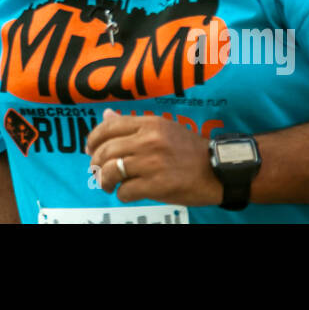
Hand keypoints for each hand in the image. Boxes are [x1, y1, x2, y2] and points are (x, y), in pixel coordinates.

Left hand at [86, 109, 223, 205]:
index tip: (90, 149)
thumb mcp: (163, 128)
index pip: (109, 127)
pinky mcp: (158, 185)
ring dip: (105, 180)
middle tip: (97, 170)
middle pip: (106, 150)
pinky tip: (127, 193)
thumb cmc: (190, 150)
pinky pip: (126, 190)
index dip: (93, 139)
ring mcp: (153, 163)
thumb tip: (106, 116)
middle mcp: (149, 140)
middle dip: (96, 163)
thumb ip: (133, 124)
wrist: (218, 169)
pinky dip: (122, 194)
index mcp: (149, 124)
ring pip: (112, 171)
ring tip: (108, 184)